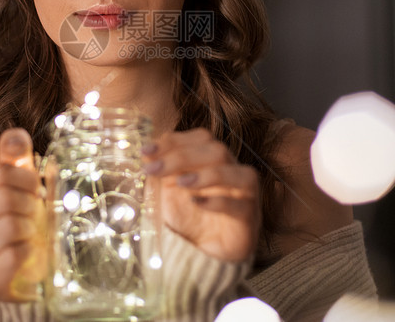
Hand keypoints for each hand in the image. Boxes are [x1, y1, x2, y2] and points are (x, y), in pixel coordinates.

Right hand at [0, 128, 44, 300]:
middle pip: (2, 198)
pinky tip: (27, 254)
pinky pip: (12, 255)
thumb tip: (15, 135)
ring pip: (7, 226)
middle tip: (35, 214)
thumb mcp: (20, 187)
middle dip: (30, 204)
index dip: (26, 178)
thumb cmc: (22, 225)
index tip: (35, 189)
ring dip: (31, 228)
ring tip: (31, 234)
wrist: (29, 271)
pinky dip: (29, 252)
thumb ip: (14, 159)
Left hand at [142, 128, 259, 262]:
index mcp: (214, 160)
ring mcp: (245, 195)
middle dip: (182, 156)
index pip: (201, 138)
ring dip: (207, 175)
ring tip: (179, 183)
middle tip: (153, 169)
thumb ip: (160, 172)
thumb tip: (146, 153)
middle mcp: (233, 171)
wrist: (205, 255)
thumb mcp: (167, 191)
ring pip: (239, 173)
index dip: (174, 141)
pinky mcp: (248, 219)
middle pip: (217, 151)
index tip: (146, 150)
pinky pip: (240, 205)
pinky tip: (195, 203)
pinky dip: (217, 201)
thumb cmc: (189, 218)